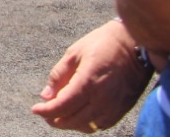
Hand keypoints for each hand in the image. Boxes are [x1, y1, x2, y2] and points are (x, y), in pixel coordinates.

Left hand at [30, 21, 150, 131]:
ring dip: (70, 123)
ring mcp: (114, 106)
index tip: (35, 110)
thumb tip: (46, 95)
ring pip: (87, 125)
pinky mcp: (122, 109)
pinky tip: (79, 115)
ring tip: (59, 115)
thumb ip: (58, 75)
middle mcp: (103, 99)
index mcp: (88, 82)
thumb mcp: (74, 53)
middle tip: (45, 113)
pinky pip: (101, 124)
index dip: (47, 111)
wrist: (135, 44)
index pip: (63, 106)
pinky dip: (87, 124)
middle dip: (55, 119)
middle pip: (73, 119)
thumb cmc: (102, 44)